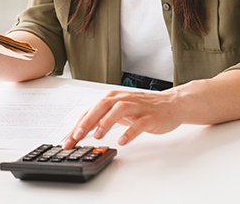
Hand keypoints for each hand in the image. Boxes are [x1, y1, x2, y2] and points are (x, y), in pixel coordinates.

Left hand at [62, 88, 181, 148]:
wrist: (170, 104)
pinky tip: (122, 141)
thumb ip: (101, 118)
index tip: (68, 140)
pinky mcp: (150, 117)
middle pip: (101, 106)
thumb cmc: (142, 108)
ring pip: (119, 110)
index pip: (91, 110)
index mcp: (112, 98)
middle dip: (87, 121)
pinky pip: (139, 124)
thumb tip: (81, 130)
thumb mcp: (118, 111)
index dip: (77, 125)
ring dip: (106, 122)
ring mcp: (137, 107)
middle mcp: (123, 99)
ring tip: (97, 136)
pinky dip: (130, 132)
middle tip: (77, 136)